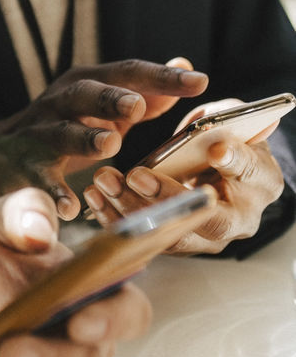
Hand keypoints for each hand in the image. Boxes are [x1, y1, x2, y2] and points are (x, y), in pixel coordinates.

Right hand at [0, 58, 208, 219]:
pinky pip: (35, 179)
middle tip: (136, 106)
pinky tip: (69, 209)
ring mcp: (37, 134)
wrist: (0, 157)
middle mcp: (59, 102)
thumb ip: (143, 90)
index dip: (161, 77)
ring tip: (110, 145)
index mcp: (86, 84)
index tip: (198, 81)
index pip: (126, 73)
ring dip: (83, 137)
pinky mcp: (21, 168)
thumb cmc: (65, 128)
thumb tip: (185, 65)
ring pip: (59, 132)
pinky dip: (51, 193)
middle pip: (84, 93)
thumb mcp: (103, 106)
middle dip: (110, 97)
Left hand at [83, 102, 284, 253]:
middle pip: (210, 220)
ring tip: (105, 179)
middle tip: (137, 175)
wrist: (213, 171)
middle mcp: (240, 219)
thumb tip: (223, 115)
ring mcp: (207, 237)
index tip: (214, 149)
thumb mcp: (226, 120)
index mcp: (261, 180)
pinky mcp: (175, 241)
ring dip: (133, 208)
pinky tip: (95, 195)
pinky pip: (146, 237)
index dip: (234, 162)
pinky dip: (117, 217)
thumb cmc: (222, 138)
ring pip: (172, 234)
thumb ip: (224, 115)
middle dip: (170, 197)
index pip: (250, 172)